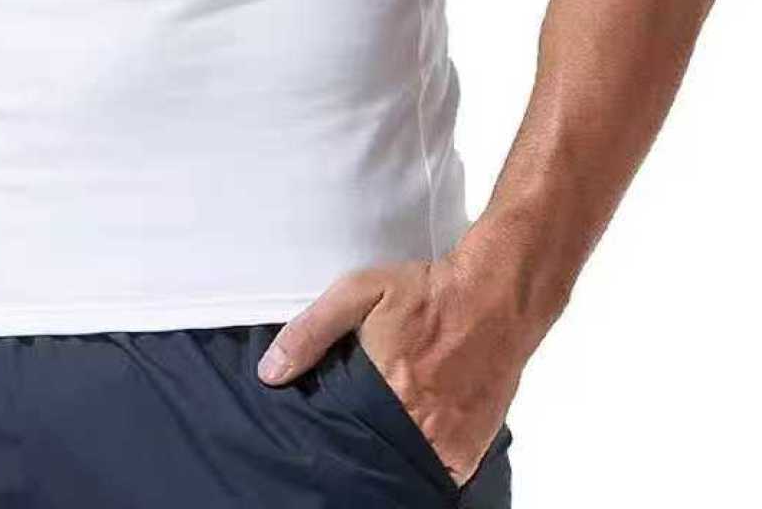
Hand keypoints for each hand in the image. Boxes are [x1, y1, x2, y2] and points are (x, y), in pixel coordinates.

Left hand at [257, 248, 535, 486]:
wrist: (495, 296)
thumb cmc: (426, 292)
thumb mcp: (359, 292)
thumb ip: (312, 331)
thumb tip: (269, 373)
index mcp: (386, 392)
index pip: (343, 438)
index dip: (330, 437)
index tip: (322, 430)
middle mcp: (419, 425)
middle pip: (373, 456)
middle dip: (358, 447)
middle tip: (352, 428)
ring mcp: (449, 443)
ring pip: (406, 468)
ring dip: (392, 455)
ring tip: (381, 432)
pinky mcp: (472, 449)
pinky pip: (440, 474)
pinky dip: (424, 462)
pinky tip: (413, 439)